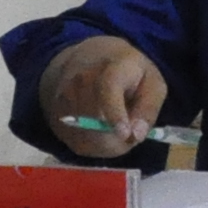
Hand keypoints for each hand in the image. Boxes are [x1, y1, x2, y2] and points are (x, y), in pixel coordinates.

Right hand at [42, 37, 169, 155]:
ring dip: (108, 144)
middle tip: (132, 134)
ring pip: (86, 138)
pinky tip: (103, 132)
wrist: (87, 61)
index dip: (115, 113)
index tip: (125, 134)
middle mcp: (80, 80)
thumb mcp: (151, 82)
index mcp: (111, 66)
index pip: (108, 88)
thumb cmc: (128, 73)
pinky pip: (78, 143)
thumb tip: (136, 135)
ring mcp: (63, 98)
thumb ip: (148, 108)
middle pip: (94, 120)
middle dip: (117, 139)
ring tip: (118, 127)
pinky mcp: (55, 116)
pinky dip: (96, 146)